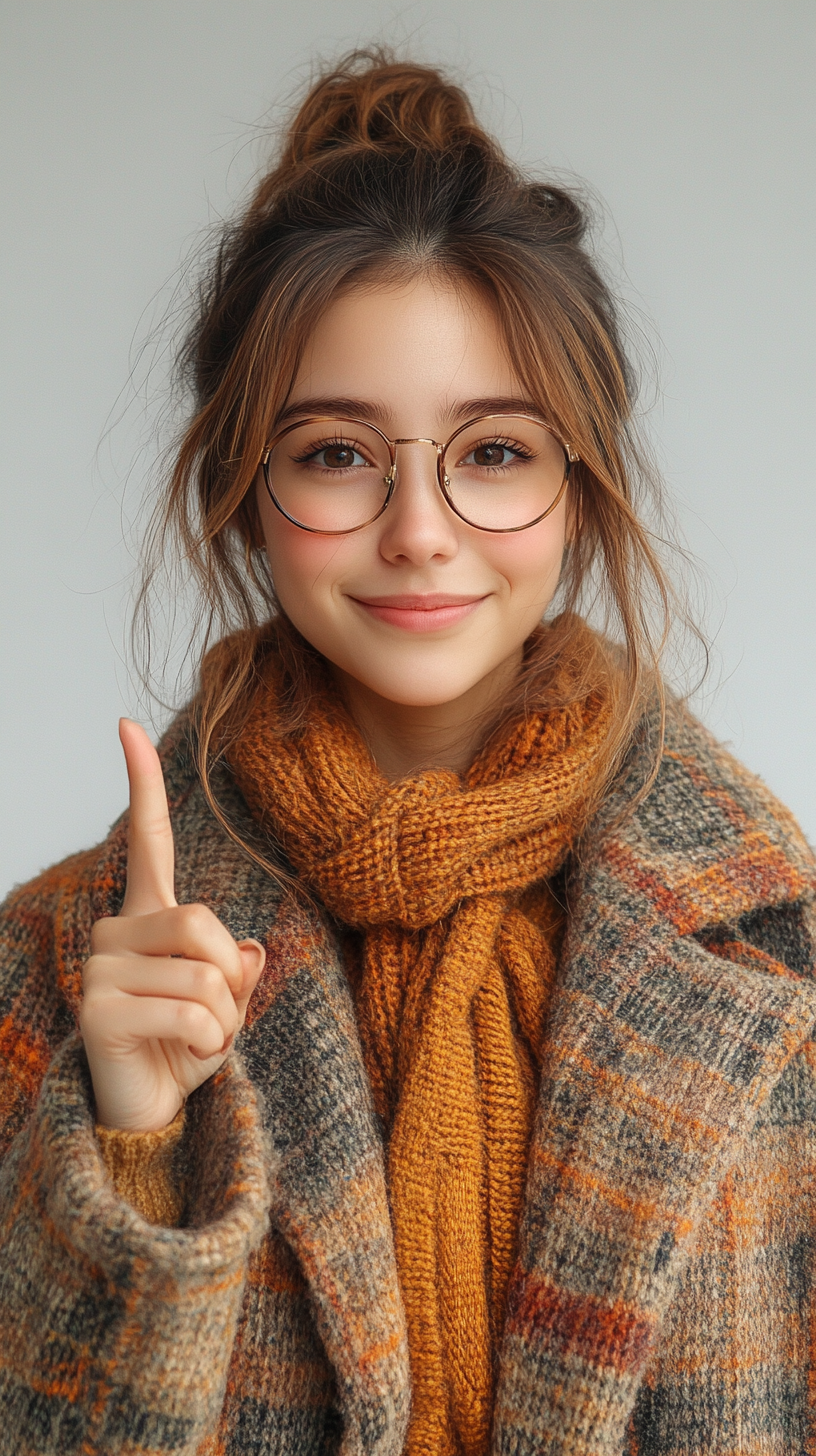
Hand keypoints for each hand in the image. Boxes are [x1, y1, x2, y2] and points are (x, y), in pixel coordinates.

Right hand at [79, 719, 265, 1131]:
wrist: (148, 1113)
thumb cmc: (183, 1050)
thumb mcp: (227, 1006)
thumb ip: (240, 971)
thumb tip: (251, 949)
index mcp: (148, 918)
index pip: (147, 839)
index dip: (141, 782)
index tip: (124, 724)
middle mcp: (116, 932)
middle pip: (202, 921)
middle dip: (231, 976)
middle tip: (218, 1016)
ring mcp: (101, 968)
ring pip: (205, 971)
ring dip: (225, 1017)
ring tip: (198, 1038)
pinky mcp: (98, 1008)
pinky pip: (191, 1011)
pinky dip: (211, 1043)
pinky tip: (185, 1056)